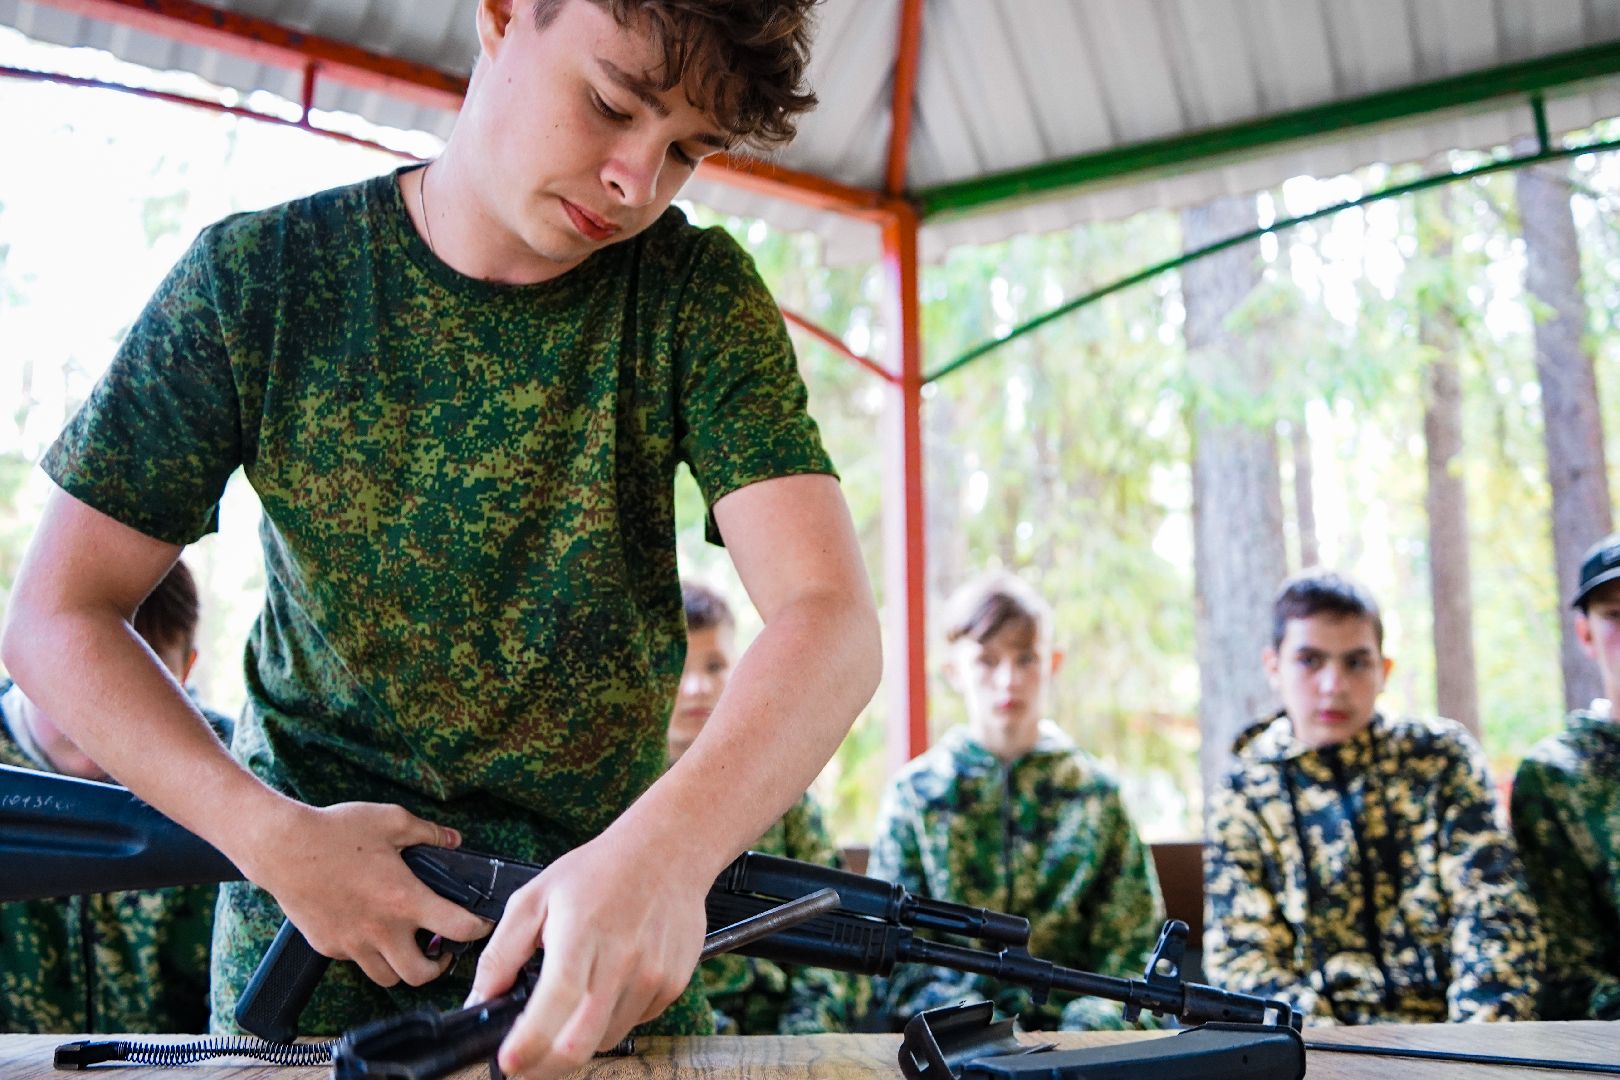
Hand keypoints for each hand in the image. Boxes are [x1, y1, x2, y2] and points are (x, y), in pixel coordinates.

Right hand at [235, 800, 492, 986]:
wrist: (282, 847)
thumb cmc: (335, 832)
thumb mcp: (391, 820)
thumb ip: (429, 832)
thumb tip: (453, 839)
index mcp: (404, 899)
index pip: (458, 929)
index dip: (479, 928)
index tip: (482, 924)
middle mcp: (381, 929)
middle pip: (420, 976)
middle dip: (438, 968)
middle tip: (442, 950)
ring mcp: (352, 943)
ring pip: (386, 978)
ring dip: (402, 967)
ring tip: (407, 946)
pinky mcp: (329, 946)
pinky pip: (357, 961)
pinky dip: (370, 954)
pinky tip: (370, 930)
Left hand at [469, 829, 708, 1079]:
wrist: (668, 850)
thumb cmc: (600, 870)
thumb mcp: (535, 898)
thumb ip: (502, 952)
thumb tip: (480, 999)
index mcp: (581, 935)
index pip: (555, 1002)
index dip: (529, 1043)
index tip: (509, 1061)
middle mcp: (622, 960)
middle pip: (581, 1043)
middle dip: (546, 1066)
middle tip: (527, 1061)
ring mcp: (653, 975)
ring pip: (606, 1038)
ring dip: (580, 1036)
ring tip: (575, 1000)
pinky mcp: (673, 983)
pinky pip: (635, 1022)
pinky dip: (612, 1017)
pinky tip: (609, 983)